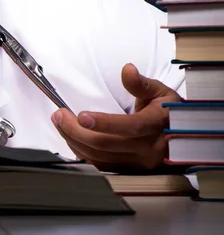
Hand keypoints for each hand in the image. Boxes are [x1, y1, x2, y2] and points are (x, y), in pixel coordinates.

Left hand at [51, 63, 181, 170]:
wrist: (182, 135)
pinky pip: (99, 166)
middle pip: (105, 145)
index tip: (81, 116)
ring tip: (60, 123)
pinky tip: (70, 138)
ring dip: (73, 141)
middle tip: (58, 115)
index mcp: (156, 125)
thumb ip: (141, 83)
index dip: (104, 123)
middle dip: (75, 130)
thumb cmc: (167, 110)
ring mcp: (138, 164)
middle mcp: (148, 149)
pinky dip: (81, 152)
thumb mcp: (159, 92)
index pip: (129, 127)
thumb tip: (127, 70)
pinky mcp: (129, 171)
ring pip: (98, 157)